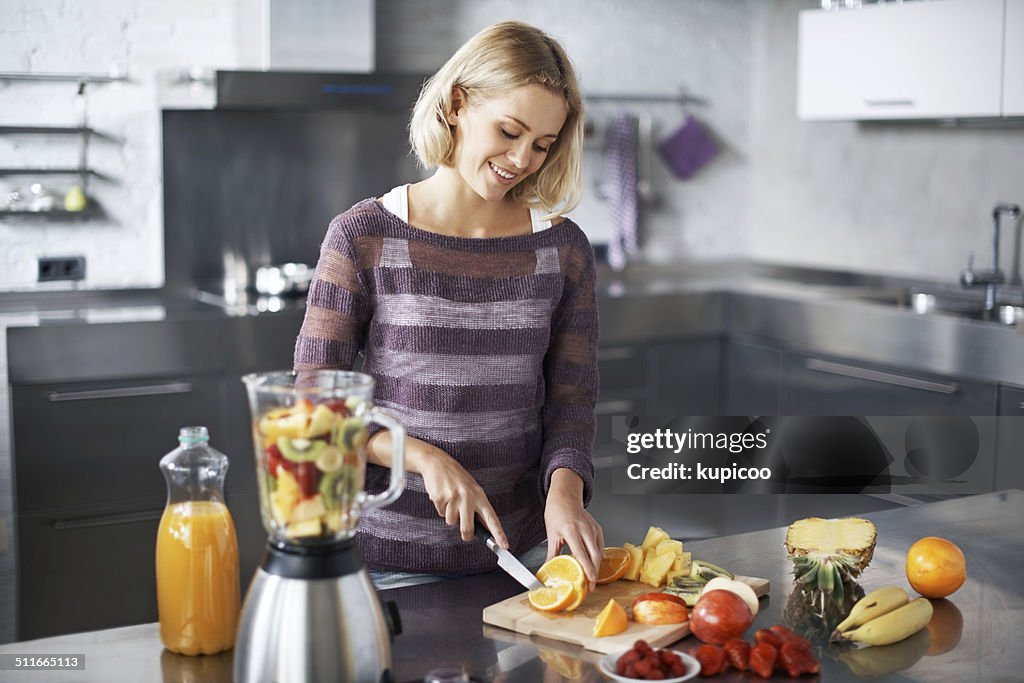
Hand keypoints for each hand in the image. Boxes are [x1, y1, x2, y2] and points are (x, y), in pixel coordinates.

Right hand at [413, 439, 508, 547]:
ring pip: (451, 522)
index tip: (505, 545)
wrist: (437, 462)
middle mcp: (468, 497)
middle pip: (468, 529)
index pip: (492, 518)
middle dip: (466, 534)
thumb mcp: (472, 489)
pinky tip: (442, 496)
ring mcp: (454, 498)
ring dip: (449, 515)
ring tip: (450, 500)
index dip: (499, 533)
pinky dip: (441, 508)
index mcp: (479, 495)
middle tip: (465, 534)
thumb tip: (484, 528)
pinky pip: (441, 513)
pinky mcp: (440, 498)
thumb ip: (477, 508)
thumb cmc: (457, 478)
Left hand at [544, 468, 603, 590]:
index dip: (587, 570)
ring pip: (599, 552)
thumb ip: (552, 554)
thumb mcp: (552, 534)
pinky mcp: (597, 528)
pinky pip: (600, 546)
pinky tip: (592, 563)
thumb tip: (547, 570)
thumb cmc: (557, 513)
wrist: (565, 497)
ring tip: (590, 577)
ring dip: (596, 566)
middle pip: (594, 556)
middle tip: (591, 586)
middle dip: (594, 572)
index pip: (581, 554)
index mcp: (571, 530)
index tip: (590, 581)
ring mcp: (593, 528)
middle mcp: (584, 529)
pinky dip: (597, 556)